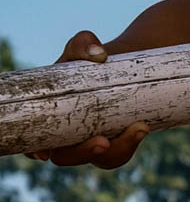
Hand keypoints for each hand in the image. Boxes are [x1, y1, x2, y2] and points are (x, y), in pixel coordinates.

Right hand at [26, 30, 149, 168]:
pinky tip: (143, 127)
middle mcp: (68, 135)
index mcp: (49, 117)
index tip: (44, 154)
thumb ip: (82, 44)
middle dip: (83, 153)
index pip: (34, 143)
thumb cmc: (90, 55)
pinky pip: (121, 150)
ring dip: (119, 149)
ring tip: (140, 128)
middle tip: (103, 143)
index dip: (34, 151)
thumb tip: (99, 56)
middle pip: (68, 157)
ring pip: (102, 158)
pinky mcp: (117, 138)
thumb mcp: (82, 45)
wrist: (122, 59)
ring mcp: (93, 139)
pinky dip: (131, 142)